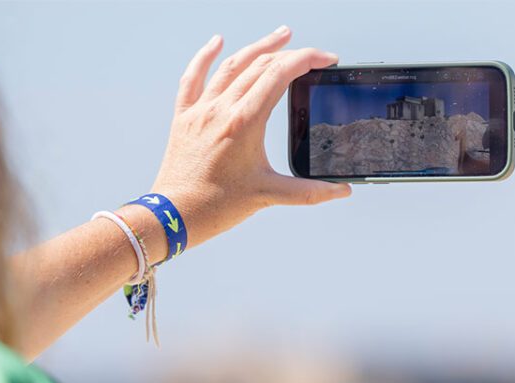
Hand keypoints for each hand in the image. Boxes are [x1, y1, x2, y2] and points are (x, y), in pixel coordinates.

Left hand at [150, 26, 350, 248]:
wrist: (174, 215)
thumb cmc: (217, 206)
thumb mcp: (268, 195)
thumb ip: (309, 192)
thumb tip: (341, 191)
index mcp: (244, 122)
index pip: (281, 74)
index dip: (308, 60)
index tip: (326, 60)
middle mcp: (221, 109)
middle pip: (259, 65)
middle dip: (290, 52)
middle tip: (310, 53)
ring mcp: (200, 110)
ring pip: (230, 65)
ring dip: (257, 47)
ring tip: (280, 35)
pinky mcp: (183, 118)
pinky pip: (193, 78)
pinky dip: (204, 57)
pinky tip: (216, 42)